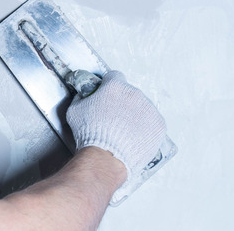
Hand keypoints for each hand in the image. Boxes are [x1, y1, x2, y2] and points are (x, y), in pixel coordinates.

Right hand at [66, 70, 165, 202]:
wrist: (106, 157)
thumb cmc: (90, 134)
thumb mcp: (75, 110)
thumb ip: (82, 97)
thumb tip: (84, 95)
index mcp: (114, 86)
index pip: (114, 76)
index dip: (109, 85)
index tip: (107, 94)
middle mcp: (134, 93)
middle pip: (129, 92)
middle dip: (122, 102)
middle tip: (114, 118)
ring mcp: (149, 109)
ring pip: (142, 107)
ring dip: (135, 114)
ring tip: (124, 130)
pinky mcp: (159, 125)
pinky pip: (153, 122)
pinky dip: (146, 127)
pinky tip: (134, 136)